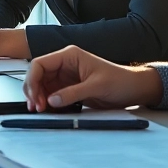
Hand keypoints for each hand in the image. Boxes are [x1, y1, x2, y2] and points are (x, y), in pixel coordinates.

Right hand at [22, 45, 163, 111]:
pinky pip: (51, 95)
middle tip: (36, 107)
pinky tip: (48, 111)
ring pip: (42, 86)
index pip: (40, 64)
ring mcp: (66, 77)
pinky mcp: (69, 89)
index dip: (33, 80)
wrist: (134, 89)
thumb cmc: (120, 81)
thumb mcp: (96, 86)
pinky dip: (47, 103)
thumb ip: (73, 93)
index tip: (35, 97)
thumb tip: (51, 100)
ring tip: (40, 110)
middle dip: (33, 91)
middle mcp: (64, 65)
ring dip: (38, 98)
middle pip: (38, 75)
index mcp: (69, 56)